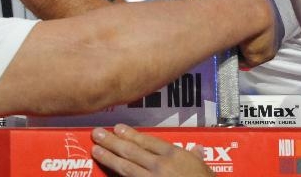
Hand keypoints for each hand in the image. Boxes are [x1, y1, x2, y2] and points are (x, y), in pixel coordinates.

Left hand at [91, 124, 212, 176]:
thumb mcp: (204, 168)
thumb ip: (196, 157)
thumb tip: (197, 150)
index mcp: (174, 155)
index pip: (148, 141)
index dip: (131, 134)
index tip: (118, 128)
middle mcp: (161, 166)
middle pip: (132, 151)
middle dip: (113, 142)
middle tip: (97, 134)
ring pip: (126, 168)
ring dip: (109, 158)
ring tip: (96, 150)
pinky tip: (107, 173)